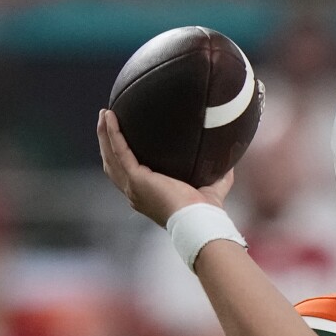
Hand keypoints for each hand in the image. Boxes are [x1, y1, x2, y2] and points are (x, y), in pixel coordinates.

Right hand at [96, 109, 231, 226]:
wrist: (199, 220)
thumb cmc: (206, 212)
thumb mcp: (212, 189)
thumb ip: (219, 176)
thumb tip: (231, 161)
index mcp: (147, 195)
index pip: (129, 174)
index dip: (122, 158)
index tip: (123, 141)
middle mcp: (135, 192)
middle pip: (113, 164)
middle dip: (107, 142)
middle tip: (107, 120)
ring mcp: (133, 186)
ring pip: (111, 156)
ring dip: (105, 134)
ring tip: (105, 114)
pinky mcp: (136, 179)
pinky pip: (120, 151)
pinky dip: (113, 134)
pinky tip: (111, 117)